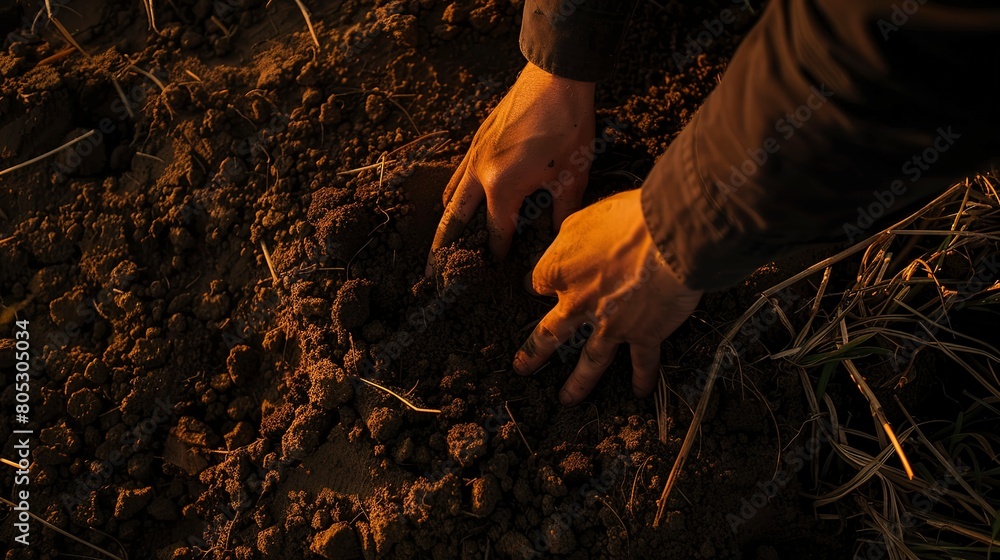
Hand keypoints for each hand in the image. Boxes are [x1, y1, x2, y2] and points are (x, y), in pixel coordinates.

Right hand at [426, 62, 595, 275]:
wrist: (556, 77)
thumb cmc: (568, 127)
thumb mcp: (572, 177)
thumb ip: (561, 214)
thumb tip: (555, 240)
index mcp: (501, 187)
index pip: (496, 232)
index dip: (498, 253)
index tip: (497, 272)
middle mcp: (479, 173)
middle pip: (455, 218)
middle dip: (444, 247)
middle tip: (433, 271)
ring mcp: (475, 153)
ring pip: (453, 194)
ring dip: (447, 219)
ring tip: (441, 240)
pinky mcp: (478, 138)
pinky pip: (459, 172)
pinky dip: (455, 191)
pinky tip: (460, 196)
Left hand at [513, 189, 703, 405]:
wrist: (667, 237)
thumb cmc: (627, 218)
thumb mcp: (586, 216)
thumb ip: (571, 235)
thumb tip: (566, 240)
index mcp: (560, 271)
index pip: (539, 282)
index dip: (542, 283)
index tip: (540, 286)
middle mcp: (578, 303)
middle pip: (549, 334)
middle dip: (534, 353)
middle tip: (522, 368)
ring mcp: (609, 324)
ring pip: (589, 362)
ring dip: (577, 384)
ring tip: (566, 399)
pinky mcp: (643, 334)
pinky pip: (641, 363)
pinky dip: (642, 378)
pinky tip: (639, 392)